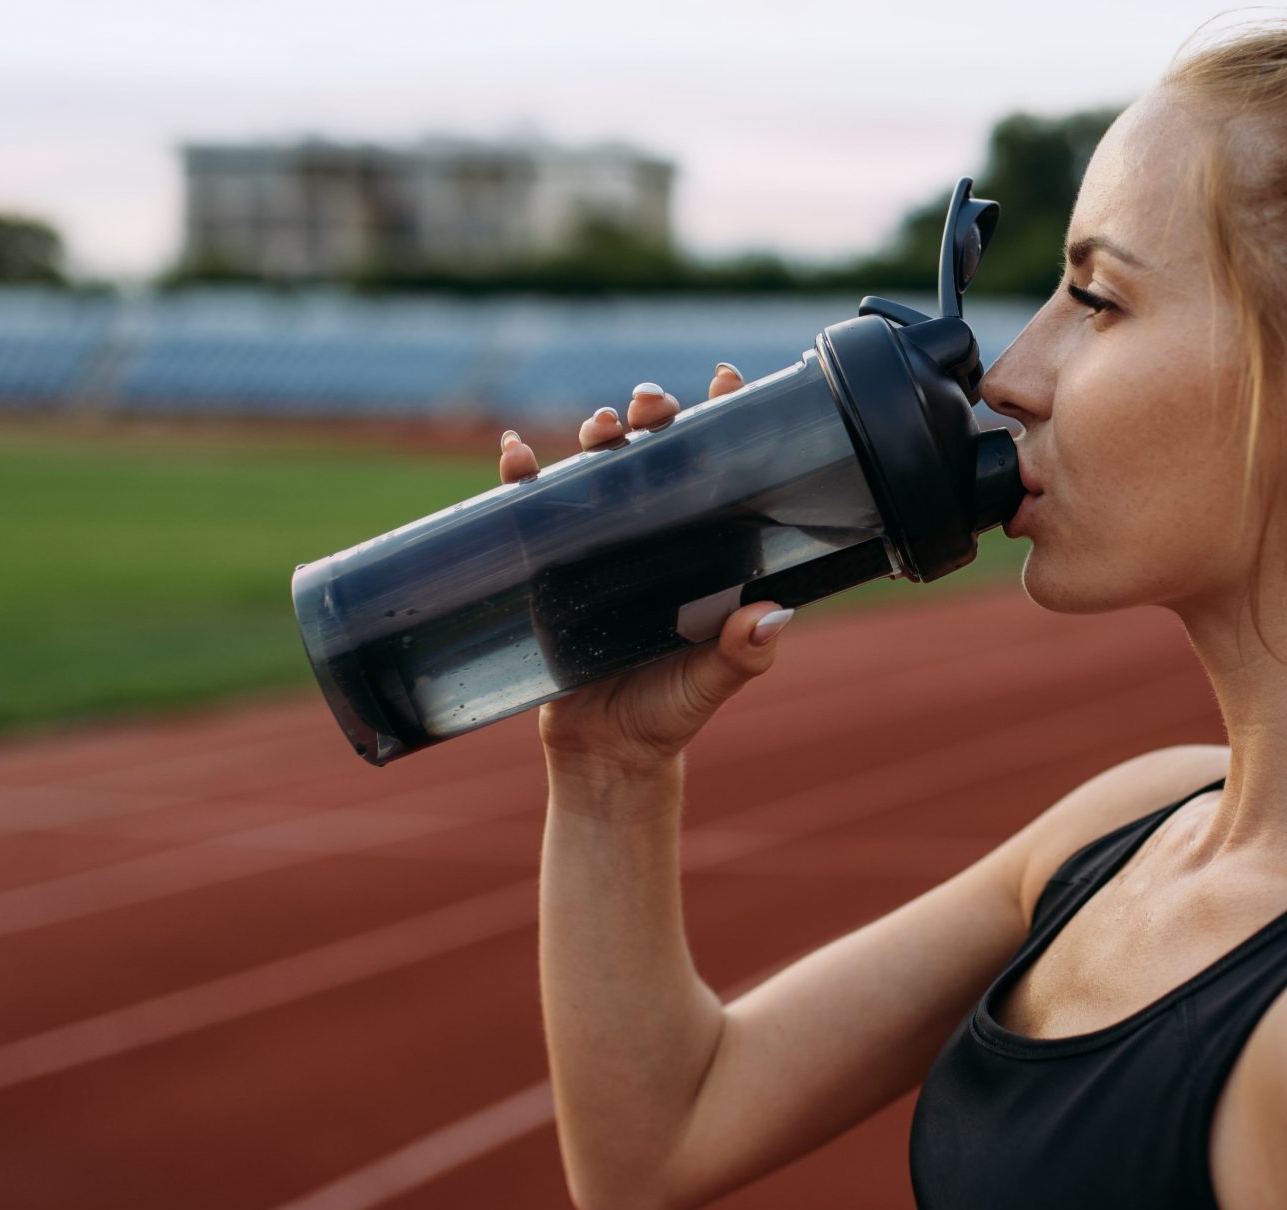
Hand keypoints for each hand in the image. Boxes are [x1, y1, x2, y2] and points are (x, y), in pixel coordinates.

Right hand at [497, 362, 786, 778]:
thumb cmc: (670, 713)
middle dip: (653, 412)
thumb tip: (770, 618)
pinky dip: (520, 474)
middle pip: (654, 451)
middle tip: (653, 403)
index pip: (718, 469)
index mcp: (702, 548)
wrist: (605, 754)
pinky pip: (530, 508)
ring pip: (596, 466)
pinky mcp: (548, 564)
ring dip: (597, 432)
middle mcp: (653, 535)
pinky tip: (516, 452)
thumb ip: (743, 654)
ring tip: (602, 424)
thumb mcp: (712, 683)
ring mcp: (598, 544)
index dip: (725, 417)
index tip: (729, 378)